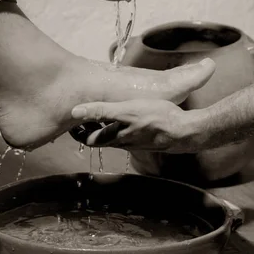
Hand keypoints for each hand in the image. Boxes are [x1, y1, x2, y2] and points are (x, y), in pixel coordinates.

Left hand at [70, 100, 204, 152]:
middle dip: (89, 130)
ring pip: (114, 138)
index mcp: (115, 137)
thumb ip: (100, 111)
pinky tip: (127, 119)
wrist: (183, 132)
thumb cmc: (156, 119)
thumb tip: (75, 112)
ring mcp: (136, 142)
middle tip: (81, 120)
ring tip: (101, 117)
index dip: (78, 133)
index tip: (70, 124)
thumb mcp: (126, 111)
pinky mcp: (147, 138)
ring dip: (105, 129)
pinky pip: (128, 135)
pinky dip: (120, 128)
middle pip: (100, 139)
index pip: (89, 139)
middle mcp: (123, 143)